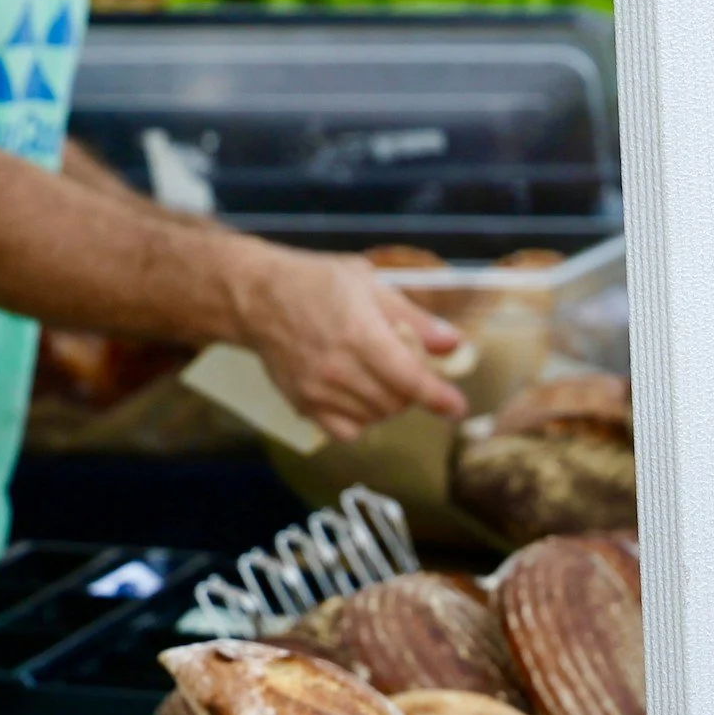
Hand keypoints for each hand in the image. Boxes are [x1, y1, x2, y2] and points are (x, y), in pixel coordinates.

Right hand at [227, 244, 467, 441]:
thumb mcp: (370, 284)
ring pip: (375, 418)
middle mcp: (339, 369)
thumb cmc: (315, 283)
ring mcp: (319, 391)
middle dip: (413, 391)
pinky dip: (361, 419)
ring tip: (379, 376)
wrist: (257, 298)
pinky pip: (346, 431)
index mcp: (359, 335)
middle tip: (406, 368)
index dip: (438, 397)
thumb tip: (452, 344)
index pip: (409, 379)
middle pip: (396, 402)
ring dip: (389, 404)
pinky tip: (359, 396)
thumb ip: (414, 318)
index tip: (457, 408)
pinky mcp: (304, 404)